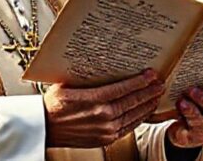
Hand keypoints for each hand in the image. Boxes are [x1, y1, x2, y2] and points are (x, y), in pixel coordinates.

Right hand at [43, 69, 163, 147]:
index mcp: (94, 100)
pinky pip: (127, 128)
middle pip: (132, 102)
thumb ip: (87, 77)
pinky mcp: (105, 139)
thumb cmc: (52, 105)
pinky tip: (143, 113)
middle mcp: (102, 116)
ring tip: (156, 97)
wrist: (43, 127)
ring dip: (146, 105)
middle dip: (148, 92)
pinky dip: (138, 120)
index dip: (140, 81)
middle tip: (159, 84)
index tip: (150, 74)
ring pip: (133, 116)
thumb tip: (100, 63)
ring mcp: (105, 129)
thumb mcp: (67, 84)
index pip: (124, 89)